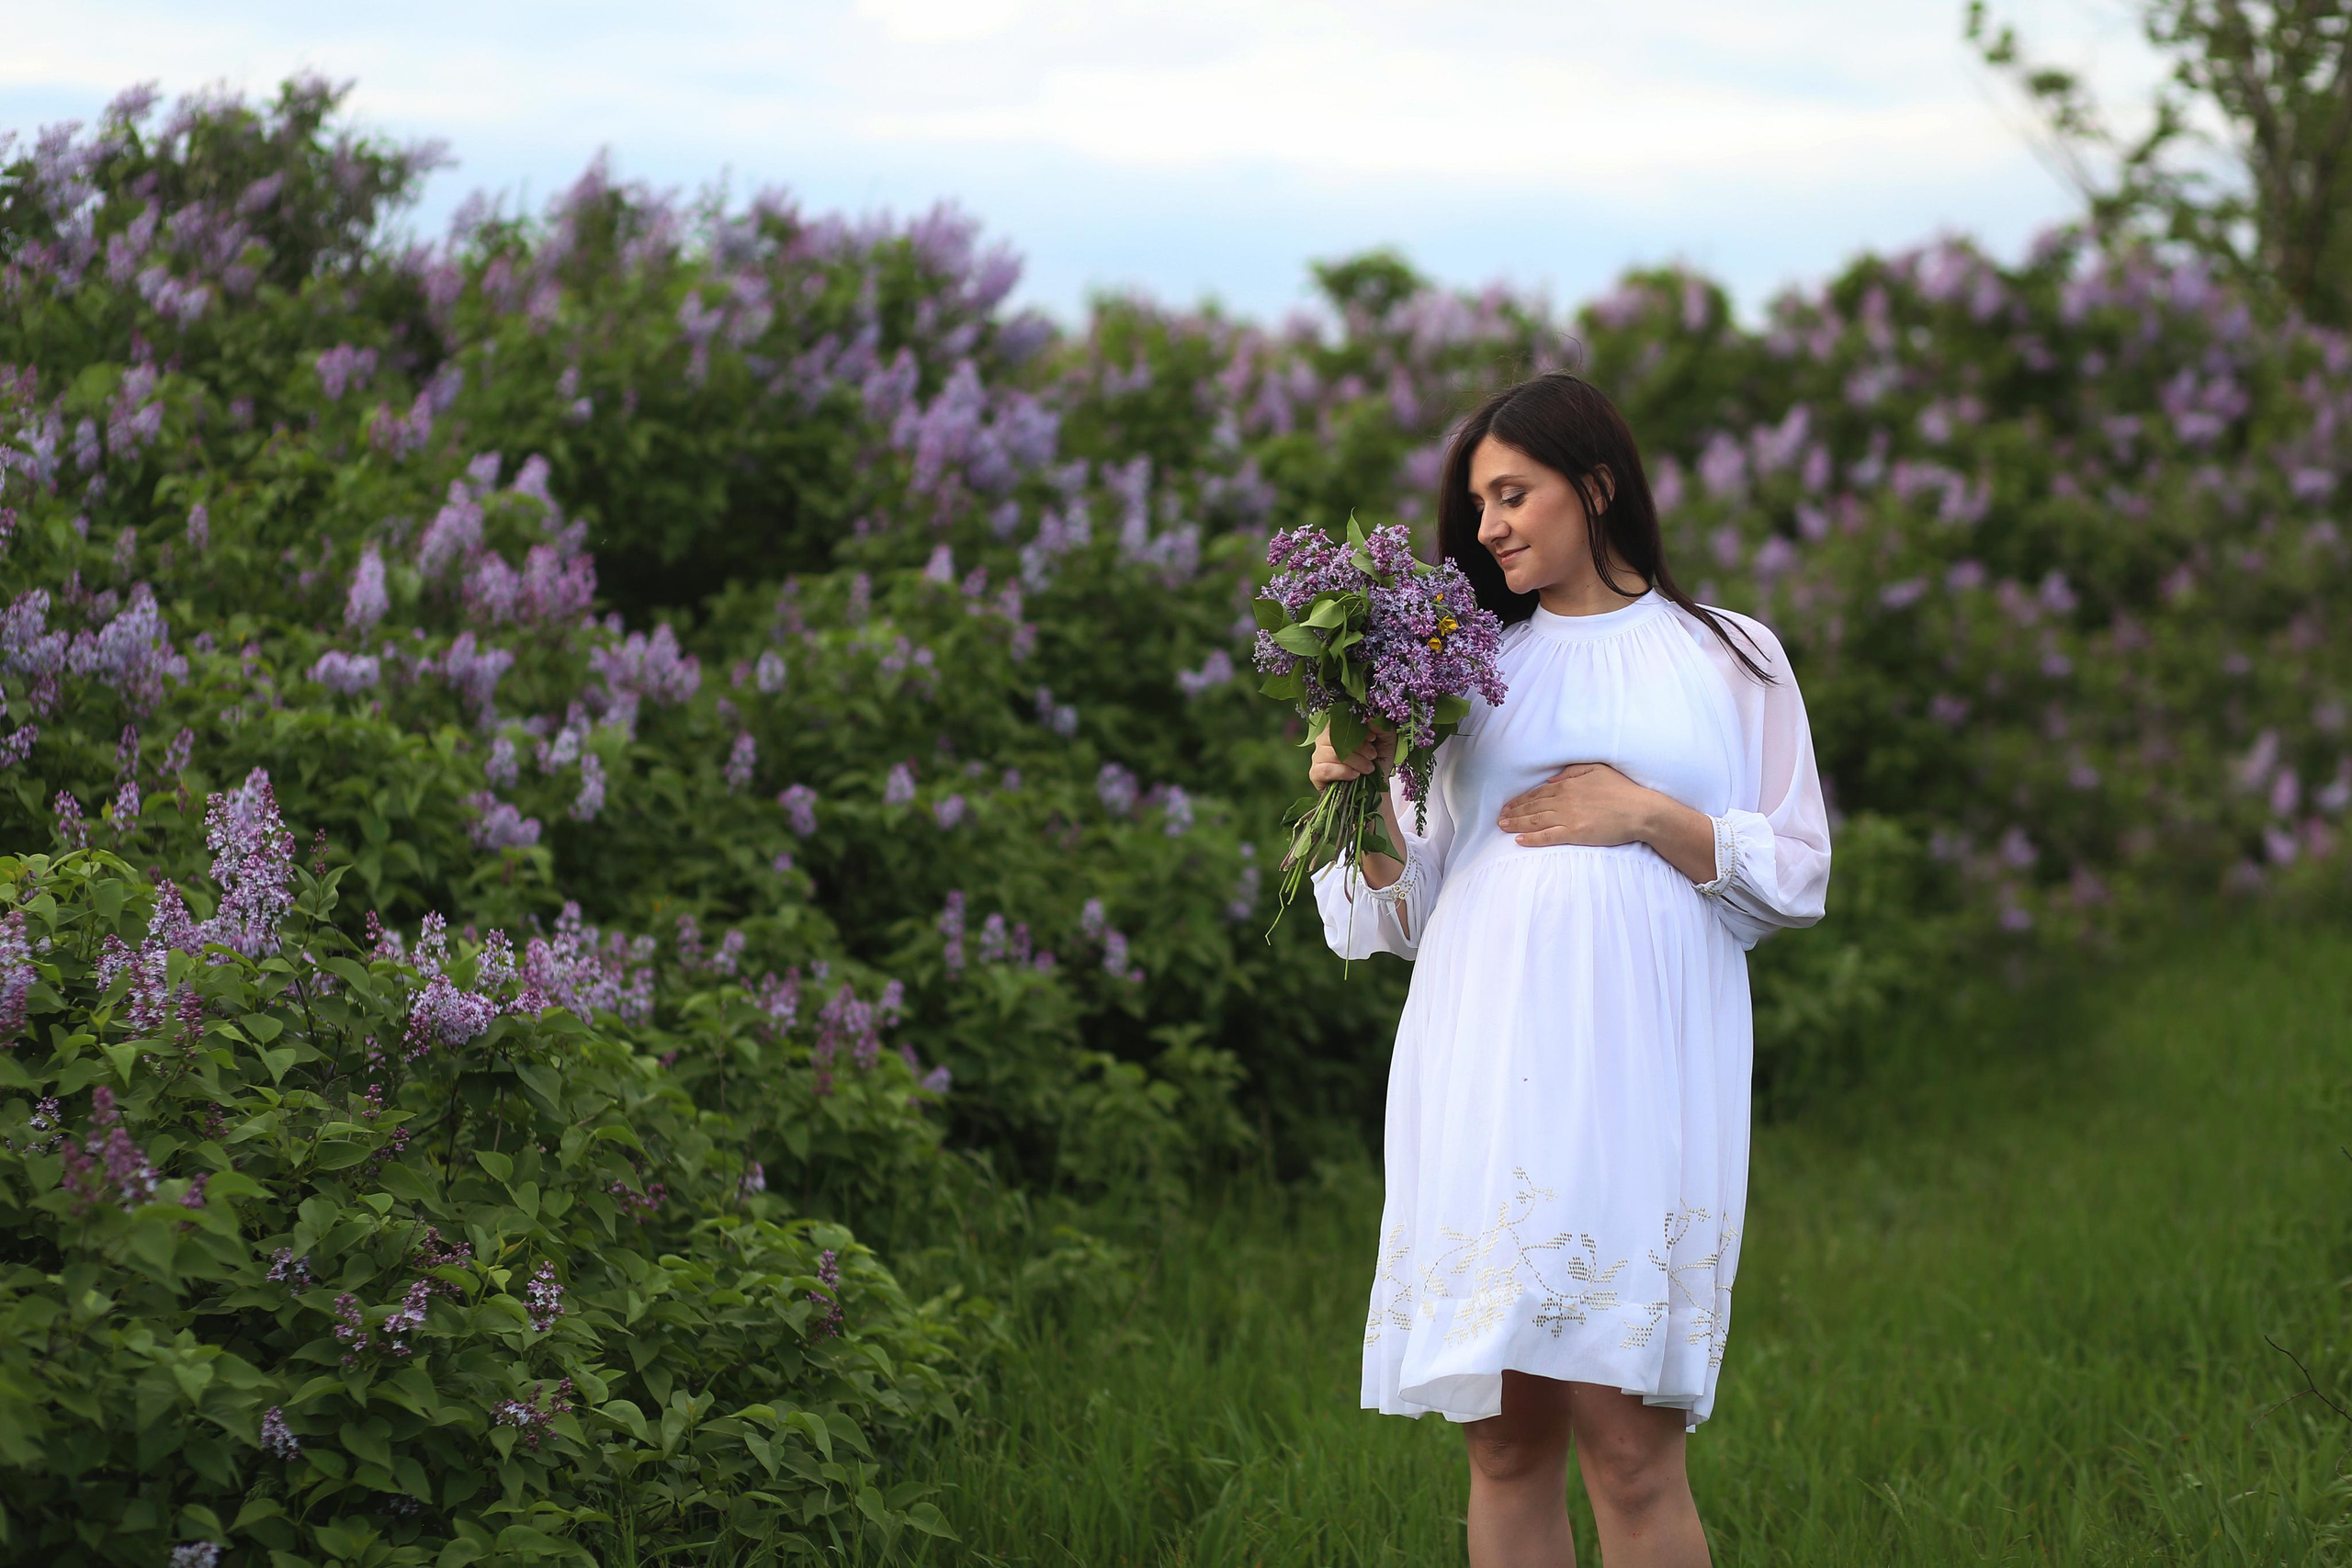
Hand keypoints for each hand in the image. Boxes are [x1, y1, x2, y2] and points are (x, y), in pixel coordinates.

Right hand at [1307, 722, 1395, 793]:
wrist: (1376, 788)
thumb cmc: (1379, 761)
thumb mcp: (1386, 741)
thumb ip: (1381, 726)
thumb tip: (1370, 717)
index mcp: (1338, 728)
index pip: (1338, 721)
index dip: (1356, 729)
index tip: (1373, 738)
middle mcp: (1323, 740)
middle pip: (1333, 737)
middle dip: (1357, 747)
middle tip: (1372, 756)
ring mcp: (1317, 757)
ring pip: (1330, 753)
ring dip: (1354, 761)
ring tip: (1368, 769)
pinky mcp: (1315, 774)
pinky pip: (1324, 769)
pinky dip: (1342, 771)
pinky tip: (1354, 775)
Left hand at [1495, 762, 1657, 846]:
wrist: (1640, 810)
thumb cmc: (1622, 790)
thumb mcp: (1597, 770)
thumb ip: (1572, 771)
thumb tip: (1552, 778)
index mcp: (1568, 784)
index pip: (1538, 793)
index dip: (1521, 800)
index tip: (1509, 806)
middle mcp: (1564, 800)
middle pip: (1533, 807)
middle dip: (1514, 813)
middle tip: (1499, 818)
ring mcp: (1569, 817)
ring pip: (1536, 821)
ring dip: (1517, 824)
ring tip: (1502, 827)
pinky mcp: (1575, 833)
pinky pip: (1548, 836)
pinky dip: (1532, 839)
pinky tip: (1519, 841)